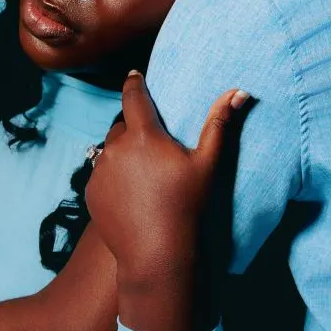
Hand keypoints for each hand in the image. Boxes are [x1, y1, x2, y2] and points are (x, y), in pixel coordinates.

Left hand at [84, 70, 251, 288]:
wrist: (156, 255)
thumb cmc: (187, 207)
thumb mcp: (208, 164)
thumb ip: (220, 124)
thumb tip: (240, 92)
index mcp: (143, 135)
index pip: (133, 96)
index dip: (134, 83)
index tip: (134, 75)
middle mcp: (115, 148)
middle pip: (122, 125)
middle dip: (134, 127)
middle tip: (152, 142)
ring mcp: (99, 171)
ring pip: (109, 151)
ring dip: (122, 153)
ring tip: (143, 172)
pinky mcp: (90, 194)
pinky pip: (100, 175)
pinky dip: (113, 176)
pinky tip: (131, 193)